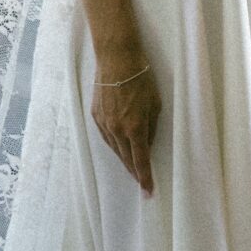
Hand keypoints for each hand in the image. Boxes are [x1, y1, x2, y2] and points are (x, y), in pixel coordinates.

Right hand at [92, 56, 159, 196]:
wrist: (116, 59)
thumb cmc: (141, 78)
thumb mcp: (155, 104)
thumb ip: (151, 127)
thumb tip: (147, 143)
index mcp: (134, 128)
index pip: (140, 160)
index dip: (145, 178)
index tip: (148, 192)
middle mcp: (117, 129)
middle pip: (126, 158)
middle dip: (134, 171)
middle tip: (141, 182)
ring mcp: (103, 123)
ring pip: (114, 148)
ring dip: (123, 158)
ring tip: (131, 166)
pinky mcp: (95, 115)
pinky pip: (106, 136)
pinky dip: (114, 144)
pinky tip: (119, 146)